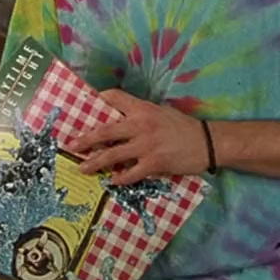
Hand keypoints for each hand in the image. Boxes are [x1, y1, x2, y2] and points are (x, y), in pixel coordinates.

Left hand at [69, 89, 208, 185]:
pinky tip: (111, 181)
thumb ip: (140, 115)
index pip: (114, 97)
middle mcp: (141, 124)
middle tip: (71, 145)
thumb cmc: (183, 126)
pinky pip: (130, 173)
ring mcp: (146, 145)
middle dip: (85, 139)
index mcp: (142, 108)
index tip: (85, 103)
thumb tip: (120, 121)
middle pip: (105, 131)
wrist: (208, 142)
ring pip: (113, 155)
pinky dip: (119, 178)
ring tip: (82, 168)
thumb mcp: (161, 112)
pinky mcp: (154, 163)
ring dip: (95, 162)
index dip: (99, 99)